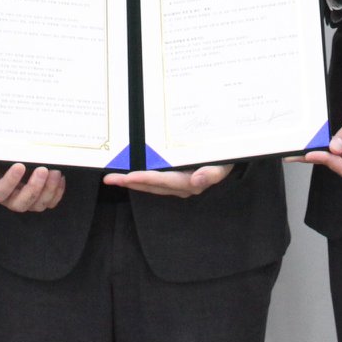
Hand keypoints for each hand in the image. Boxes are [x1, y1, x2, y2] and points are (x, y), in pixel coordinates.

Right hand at [0, 162, 66, 212]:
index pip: (0, 191)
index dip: (10, 181)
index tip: (19, 166)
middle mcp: (7, 198)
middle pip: (20, 204)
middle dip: (34, 188)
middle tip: (42, 170)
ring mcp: (24, 199)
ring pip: (37, 205)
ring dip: (48, 190)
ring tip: (55, 172)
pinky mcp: (38, 197)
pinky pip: (49, 202)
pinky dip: (57, 192)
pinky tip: (60, 178)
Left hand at [101, 165, 229, 197]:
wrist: (232, 156)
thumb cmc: (226, 158)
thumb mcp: (223, 164)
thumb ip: (211, 174)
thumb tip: (196, 182)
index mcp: (190, 182)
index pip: (163, 181)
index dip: (145, 180)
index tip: (128, 177)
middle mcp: (181, 185)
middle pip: (152, 185)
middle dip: (130, 182)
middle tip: (110, 179)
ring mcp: (177, 183)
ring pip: (150, 184)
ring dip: (132, 182)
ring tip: (113, 178)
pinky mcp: (176, 178)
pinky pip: (155, 180)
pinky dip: (141, 178)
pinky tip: (129, 175)